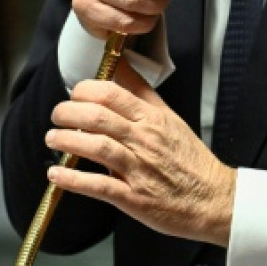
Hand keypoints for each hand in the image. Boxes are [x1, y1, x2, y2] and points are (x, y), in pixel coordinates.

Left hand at [45, 60, 235, 245]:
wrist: (214, 198)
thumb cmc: (191, 161)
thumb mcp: (170, 118)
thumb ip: (142, 93)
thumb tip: (122, 67)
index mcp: (153, 119)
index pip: (113, 93)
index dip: (85, 90)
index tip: (75, 94)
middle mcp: (145, 140)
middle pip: (99, 117)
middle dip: (68, 112)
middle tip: (57, 116)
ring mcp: (139, 169)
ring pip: (97, 147)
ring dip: (67, 141)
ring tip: (53, 138)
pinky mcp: (134, 198)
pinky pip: (99, 186)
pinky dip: (73, 179)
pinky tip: (56, 173)